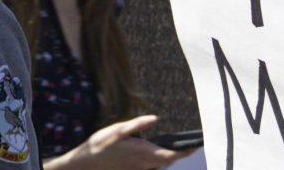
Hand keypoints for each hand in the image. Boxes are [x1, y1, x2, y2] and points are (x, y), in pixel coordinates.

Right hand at [54, 115, 193, 169]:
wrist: (89, 163)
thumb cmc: (101, 144)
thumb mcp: (118, 129)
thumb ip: (138, 124)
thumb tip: (155, 118)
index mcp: (143, 151)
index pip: (171, 154)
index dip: (185, 151)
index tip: (195, 145)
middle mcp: (144, 162)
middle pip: (168, 161)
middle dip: (180, 155)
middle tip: (188, 146)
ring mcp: (139, 168)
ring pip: (161, 165)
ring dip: (170, 158)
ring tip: (175, 148)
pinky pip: (152, 167)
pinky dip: (158, 161)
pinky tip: (154, 153)